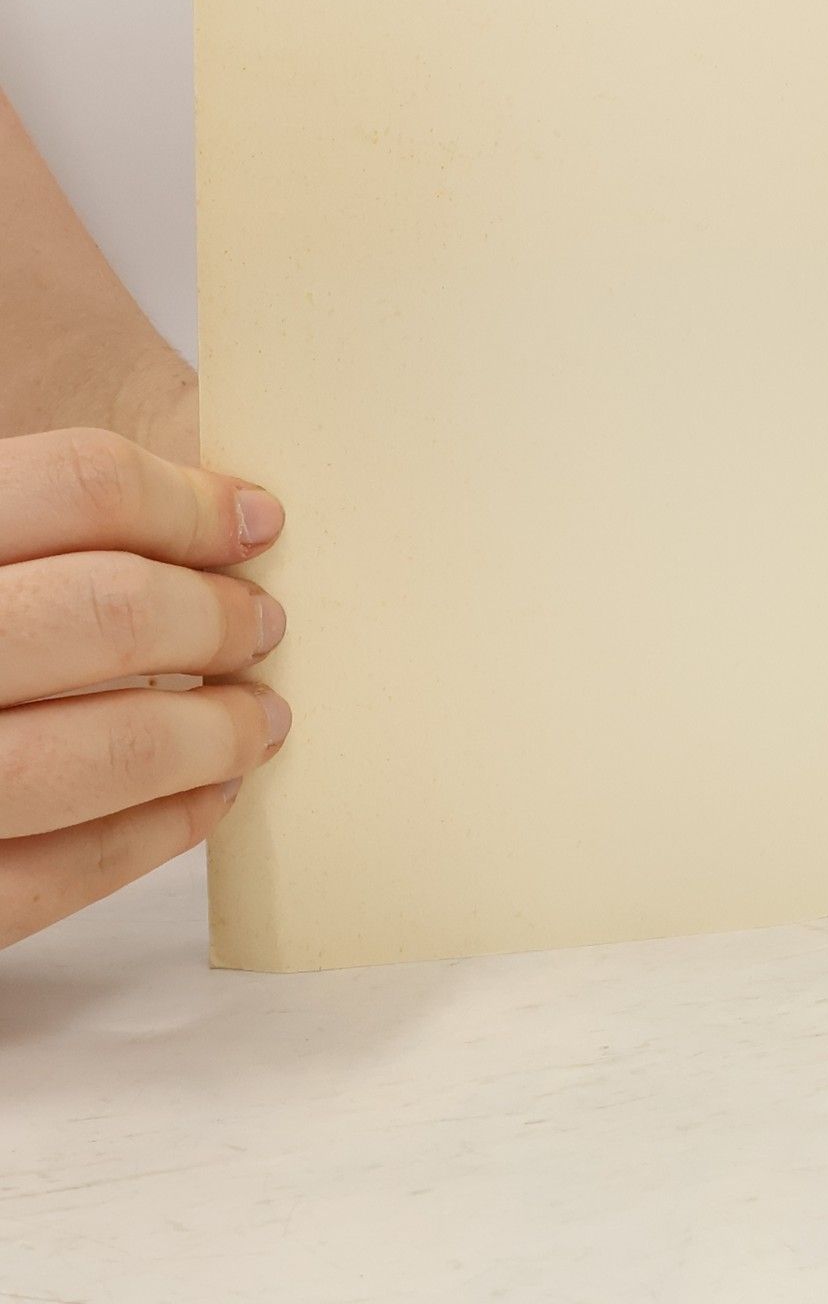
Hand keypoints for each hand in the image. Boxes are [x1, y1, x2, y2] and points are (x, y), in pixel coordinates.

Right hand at [0, 428, 288, 948]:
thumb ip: (35, 524)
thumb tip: (220, 517)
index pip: (78, 483)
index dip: (189, 500)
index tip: (256, 521)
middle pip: (107, 610)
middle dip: (214, 618)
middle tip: (261, 625)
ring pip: (99, 750)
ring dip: (210, 733)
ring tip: (253, 719)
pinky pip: (52, 876)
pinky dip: (154, 834)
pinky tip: (202, 800)